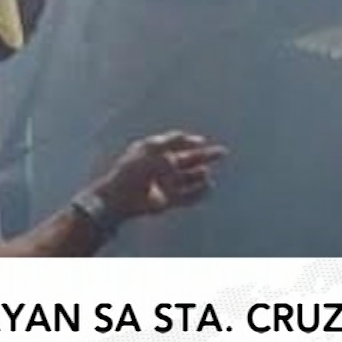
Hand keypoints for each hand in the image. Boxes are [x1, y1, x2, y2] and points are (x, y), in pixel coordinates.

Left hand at [94, 132, 227, 220]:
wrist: (120, 198)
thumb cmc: (132, 171)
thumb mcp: (152, 151)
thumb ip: (173, 143)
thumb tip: (196, 140)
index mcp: (154, 152)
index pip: (176, 142)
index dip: (190, 140)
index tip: (201, 141)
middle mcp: (162, 167)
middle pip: (188, 159)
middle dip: (205, 156)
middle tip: (222, 152)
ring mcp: (166, 184)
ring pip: (190, 177)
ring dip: (200, 174)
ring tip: (205, 172)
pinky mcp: (168, 201)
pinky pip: (188, 197)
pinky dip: (199, 192)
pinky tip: (209, 187)